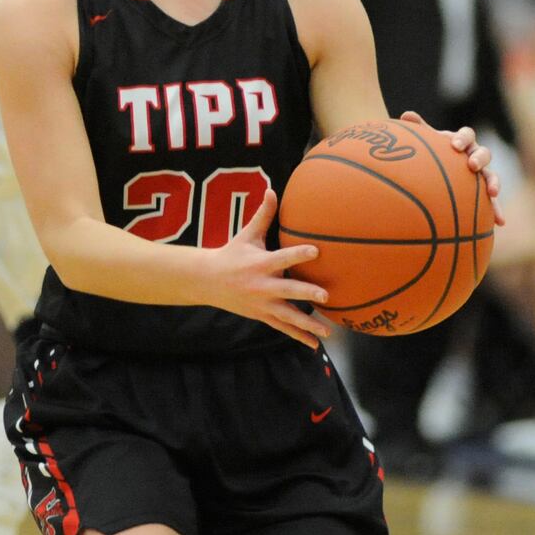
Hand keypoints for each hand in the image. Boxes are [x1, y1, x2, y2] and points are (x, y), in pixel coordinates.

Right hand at [202, 190, 331, 347]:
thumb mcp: (246, 234)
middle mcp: (262, 285)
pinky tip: (316, 344)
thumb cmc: (232, 253)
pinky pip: (283, 327)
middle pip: (287, 290)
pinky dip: (299, 337)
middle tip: (326, 296)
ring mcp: (262, 303)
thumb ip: (263, 214)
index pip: (282, 257)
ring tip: (327, 331)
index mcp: (260, 263)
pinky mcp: (262, 315)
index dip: (299, 254)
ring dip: (308, 324)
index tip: (317, 251)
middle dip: (306, 294)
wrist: (208, 281)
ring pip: (288, 315)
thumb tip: (272, 189)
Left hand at [400, 110, 504, 225]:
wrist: (438, 173)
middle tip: (472, 165)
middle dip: (480, 158)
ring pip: (492, 175)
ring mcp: (482, 174)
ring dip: (494, 182)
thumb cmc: (432, 154)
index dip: (462, 138)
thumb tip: (406, 114)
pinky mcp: (484, 193)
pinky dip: (497, 210)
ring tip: (493, 192)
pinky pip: (493, 202)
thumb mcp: (426, 142)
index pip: (467, 135)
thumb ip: (419, 129)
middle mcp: (475, 156)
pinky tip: (500, 222)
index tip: (454, 145)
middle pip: (484, 152)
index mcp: (462, 142)